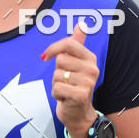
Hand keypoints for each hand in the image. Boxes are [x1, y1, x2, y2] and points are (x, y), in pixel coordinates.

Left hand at [42, 23, 98, 137]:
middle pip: (60, 61)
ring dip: (56, 85)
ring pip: (57, 75)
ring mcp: (88, 83)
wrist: (79, 113)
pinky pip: (57, 88)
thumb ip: (78, 44)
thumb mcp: (77, 64)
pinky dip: (56, 95)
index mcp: (90, 58)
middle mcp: (92, 69)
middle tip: (65, 81)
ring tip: (66, 90)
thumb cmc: (74, 86)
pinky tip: (65, 98)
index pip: (68, 43)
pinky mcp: (80, 96)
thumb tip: (81, 24)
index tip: (46, 57)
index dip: (53, 49)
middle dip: (57, 72)